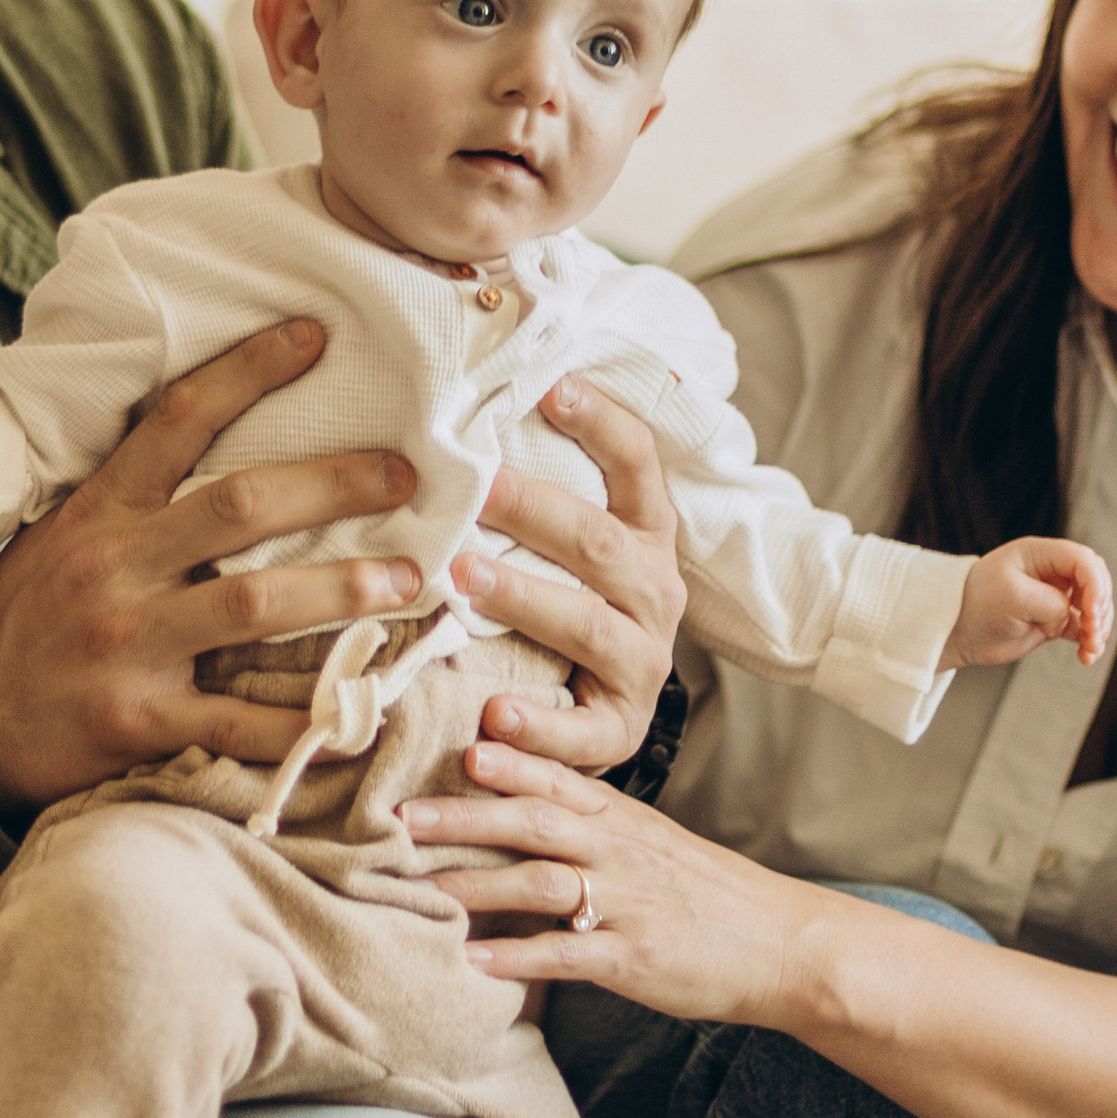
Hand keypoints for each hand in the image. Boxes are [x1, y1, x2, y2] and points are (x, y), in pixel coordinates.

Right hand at [0, 320, 426, 813]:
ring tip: (407, 580)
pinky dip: (302, 723)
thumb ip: (136, 497)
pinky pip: (237, 722)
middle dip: (335, 486)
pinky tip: (357, 718)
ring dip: (342, 590)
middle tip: (403, 475)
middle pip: (242, 507)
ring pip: (255, 605)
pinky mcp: (139, 721)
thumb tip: (223, 441)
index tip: (315, 335)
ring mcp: (129, 645)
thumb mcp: (64, 534)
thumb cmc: (25, 619)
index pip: (178, 419)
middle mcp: (118, 568)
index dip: (248, 371)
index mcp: (101, 512)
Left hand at [404, 741, 853, 1027]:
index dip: (510, 758)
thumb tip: (514, 806)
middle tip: (403, 814)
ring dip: (478, 884)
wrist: (782, 943)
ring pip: (542, 883)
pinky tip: (474, 962)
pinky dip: (518, 958)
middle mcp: (619, 852)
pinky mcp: (633, 958)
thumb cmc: (707, 893)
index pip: (558, 778)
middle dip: (466, 816)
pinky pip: (566, 956)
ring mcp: (626, 905)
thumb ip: (588, 823)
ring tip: (422, 886)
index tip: (460, 739)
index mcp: (622, 820)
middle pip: (534, 822)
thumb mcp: (651, 841)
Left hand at [454, 378, 685, 775]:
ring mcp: (642, 662)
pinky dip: (536, 727)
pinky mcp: (619, 729)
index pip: (637, 463)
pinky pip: (581, 733)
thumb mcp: (570, 550)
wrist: (601, 716)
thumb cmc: (566, 610)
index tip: (551, 385)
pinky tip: (490, 718)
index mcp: (645, 537)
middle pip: (598, 541)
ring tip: (462, 580)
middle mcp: (654, 593)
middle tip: (468, 488)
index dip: (601, 422)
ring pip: (587, 625)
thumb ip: (540, 493)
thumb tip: (472, 406)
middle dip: (530, 510)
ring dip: (523, 599)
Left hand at [943, 534, 1112, 672]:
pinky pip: (1083, 630)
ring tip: (1090, 648)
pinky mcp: (1053, 621)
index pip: (1083, 560)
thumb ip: (1050, 603)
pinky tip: (1086, 657)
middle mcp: (1051, 572)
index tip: (1091, 613)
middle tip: (1093, 631)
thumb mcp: (1013, 596)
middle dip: (1101, 607)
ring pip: (1094, 608)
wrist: (956, 630)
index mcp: (1040, 555)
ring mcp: (1054, 597)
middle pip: (1096, 582)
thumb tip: (1072, 615)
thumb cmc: (977, 603)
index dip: (1095, 585)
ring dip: (1099, 628)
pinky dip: (1089, 643)